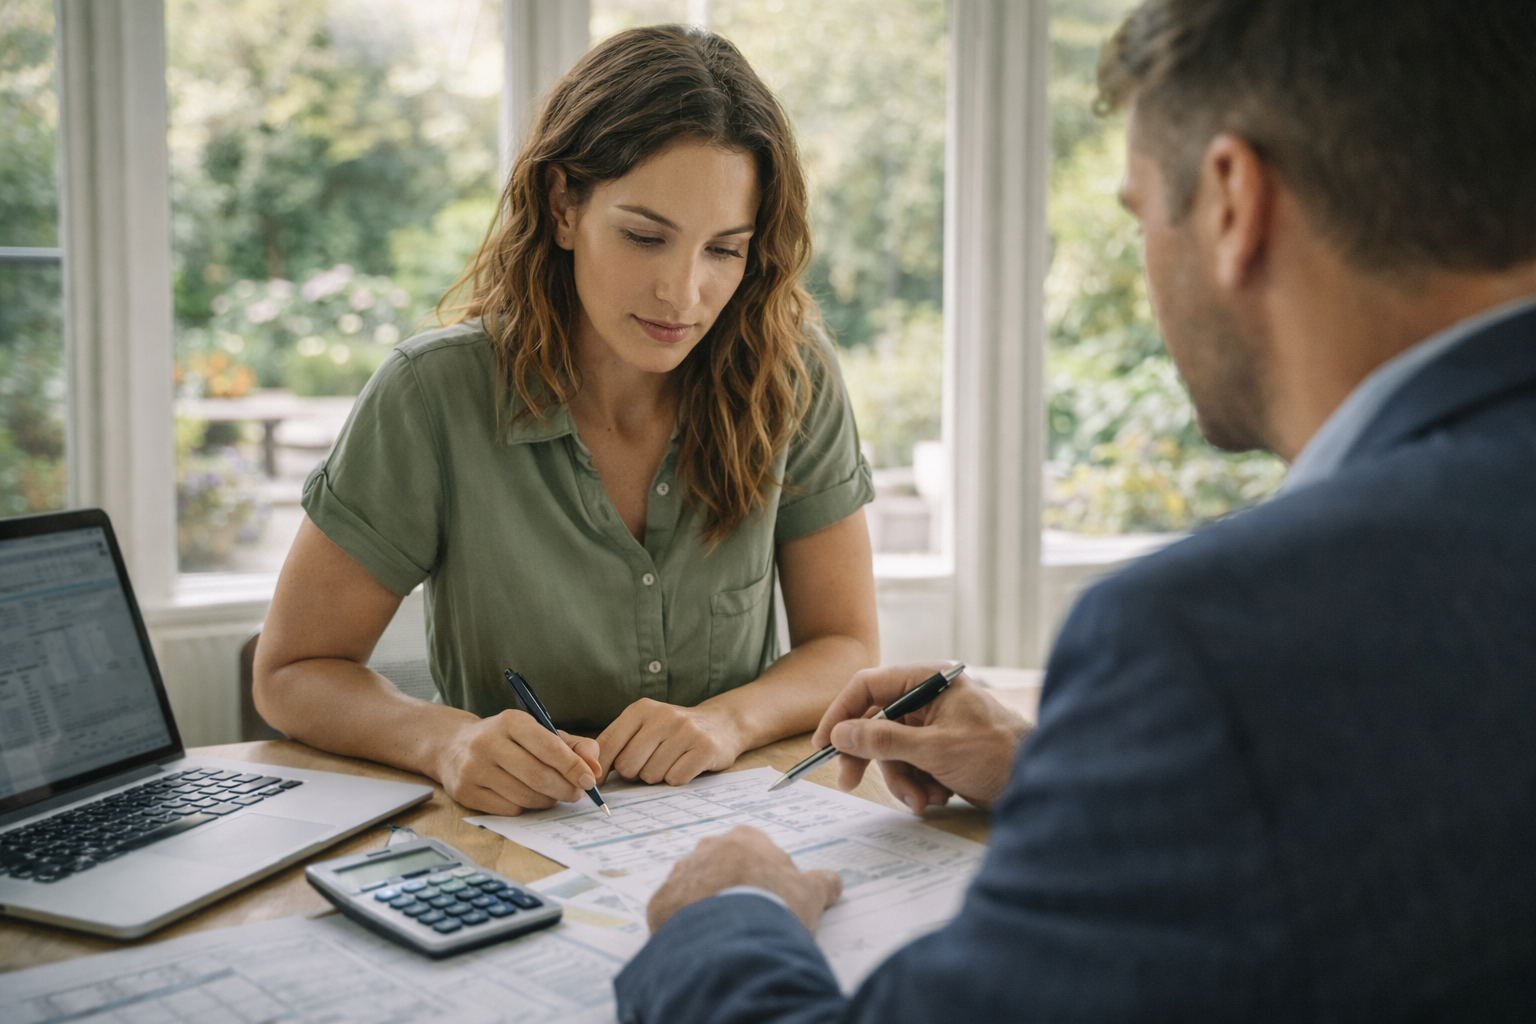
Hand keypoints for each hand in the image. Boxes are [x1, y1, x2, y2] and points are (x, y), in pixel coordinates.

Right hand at [435, 710, 601, 814]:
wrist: (453, 745)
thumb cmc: (507, 739)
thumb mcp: (539, 731)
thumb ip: (574, 745)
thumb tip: (595, 768)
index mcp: (510, 721)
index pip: (549, 747)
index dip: (574, 767)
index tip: (590, 780)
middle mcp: (488, 742)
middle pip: (538, 776)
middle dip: (565, 789)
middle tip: (578, 794)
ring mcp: (473, 768)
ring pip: (524, 796)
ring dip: (548, 800)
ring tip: (554, 795)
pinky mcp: (465, 792)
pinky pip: (508, 809)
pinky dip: (526, 807)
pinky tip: (528, 798)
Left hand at [596, 698, 743, 785]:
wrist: (722, 723)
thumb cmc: (674, 731)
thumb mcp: (644, 726)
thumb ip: (618, 744)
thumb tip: (592, 775)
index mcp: (641, 709)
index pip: (608, 744)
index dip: (601, 768)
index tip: (600, 781)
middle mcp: (663, 716)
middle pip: (628, 765)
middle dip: (635, 773)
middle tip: (650, 765)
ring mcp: (686, 731)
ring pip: (651, 775)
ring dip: (658, 776)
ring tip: (671, 761)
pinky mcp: (705, 748)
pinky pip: (675, 779)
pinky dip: (677, 779)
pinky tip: (686, 765)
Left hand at [647, 826, 842, 931]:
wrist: (734, 940)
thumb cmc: (775, 907)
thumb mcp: (811, 894)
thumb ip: (822, 883)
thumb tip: (833, 881)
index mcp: (744, 839)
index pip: (753, 850)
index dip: (764, 874)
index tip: (771, 896)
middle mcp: (707, 849)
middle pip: (720, 865)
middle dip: (731, 886)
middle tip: (748, 915)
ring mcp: (681, 875)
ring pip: (693, 887)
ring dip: (705, 904)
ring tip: (723, 933)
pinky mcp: (661, 904)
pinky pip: (672, 913)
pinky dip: (684, 926)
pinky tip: (702, 943)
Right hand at [813, 662, 1029, 810]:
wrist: (1041, 784)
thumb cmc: (997, 754)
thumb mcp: (934, 749)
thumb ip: (883, 741)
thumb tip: (840, 734)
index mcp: (929, 681)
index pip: (870, 686)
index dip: (841, 713)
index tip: (824, 744)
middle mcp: (929, 699)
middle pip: (876, 723)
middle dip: (871, 757)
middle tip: (851, 783)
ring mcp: (935, 726)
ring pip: (893, 751)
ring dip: (901, 780)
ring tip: (922, 799)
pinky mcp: (942, 752)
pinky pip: (911, 766)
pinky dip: (918, 785)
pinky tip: (937, 796)